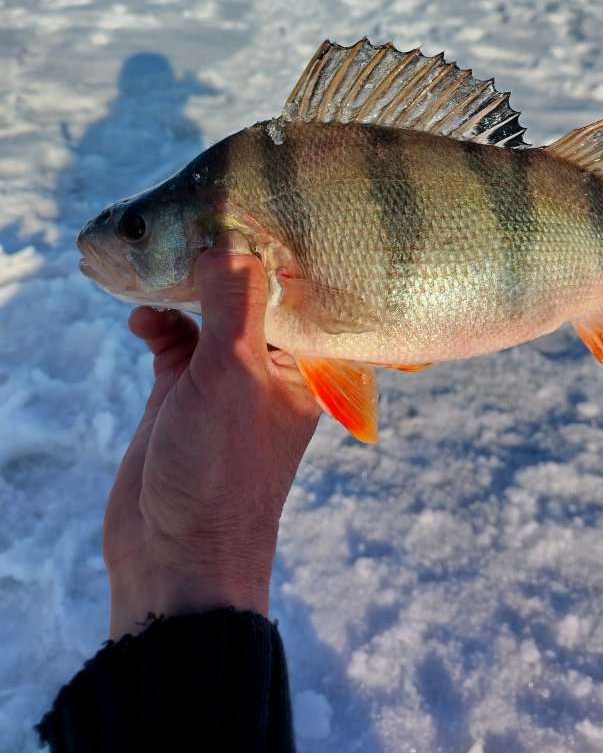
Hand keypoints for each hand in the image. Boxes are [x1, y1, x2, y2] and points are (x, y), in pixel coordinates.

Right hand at [103, 245, 319, 638]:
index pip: (298, 291)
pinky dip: (157, 322)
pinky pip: (173, 338)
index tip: (249, 207)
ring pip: (207, 312)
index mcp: (304, 364)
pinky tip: (141, 317)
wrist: (176, 550)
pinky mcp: (185, 389)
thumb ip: (231, 305)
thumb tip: (228, 238)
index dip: (275, 250)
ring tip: (157, 264)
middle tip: (192, 219)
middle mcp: (271, 365)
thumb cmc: (222, 469)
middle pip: (249, 296)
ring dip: (182, 289)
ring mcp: (226, 376)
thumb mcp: (231, 377)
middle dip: (220, 264)